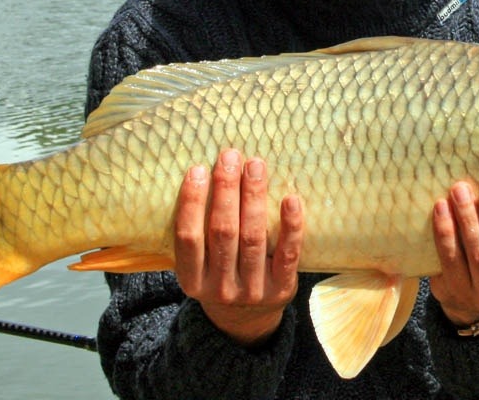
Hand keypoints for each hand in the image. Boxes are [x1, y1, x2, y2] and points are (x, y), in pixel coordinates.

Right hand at [173, 149, 303, 344]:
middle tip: (230, 156)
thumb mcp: (198, 265)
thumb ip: (198, 232)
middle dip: (226, 190)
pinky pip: (287, 254)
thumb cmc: (218, 275)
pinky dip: (290, 226)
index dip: (192, 202)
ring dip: (254, 197)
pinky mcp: (282, 289)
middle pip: (223, 232)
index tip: (199, 169)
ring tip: (255, 165)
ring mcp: (252, 290)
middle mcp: (220, 288)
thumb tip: (203, 173)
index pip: (187, 238)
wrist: (245, 321)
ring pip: (253, 238)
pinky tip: (291, 199)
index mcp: (192, 281)